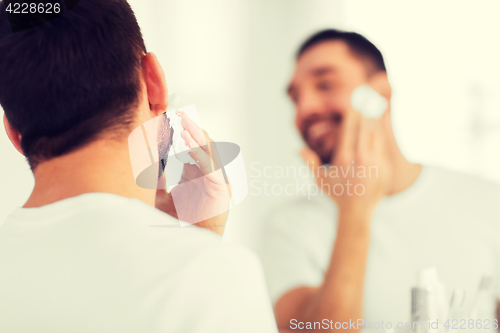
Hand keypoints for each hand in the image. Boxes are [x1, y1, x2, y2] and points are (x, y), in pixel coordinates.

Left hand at [155, 111, 230, 234]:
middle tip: (177, 114)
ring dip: (196, 135)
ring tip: (183, 123)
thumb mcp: (159, 197)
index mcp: (196, 172)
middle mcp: (208, 173)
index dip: (181, 131)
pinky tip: (188, 145)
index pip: (190, 145)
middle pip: (201, 143)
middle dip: (190, 128)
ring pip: (209, 150)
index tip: (167, 117)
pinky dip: (200, 154)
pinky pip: (211, 167)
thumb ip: (155, 181)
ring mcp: (216, 180)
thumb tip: (144, 164)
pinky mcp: (221, 189)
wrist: (188, 244)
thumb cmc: (178, 224)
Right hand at [300, 108, 391, 215]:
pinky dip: (382, 132)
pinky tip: (381, 122)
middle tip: (366, 97)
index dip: (352, 115)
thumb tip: (298, 150)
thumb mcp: (320, 180)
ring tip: (374, 105)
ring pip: (376, 135)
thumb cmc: (336, 194)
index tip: (353, 104)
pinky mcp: (385, 167)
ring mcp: (375, 163)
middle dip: (365, 111)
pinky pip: (384, 145)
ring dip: (375, 119)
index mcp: (343, 159)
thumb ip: (310, 163)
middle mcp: (360, 160)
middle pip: (364, 128)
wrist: (358, 212)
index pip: (349, 130)